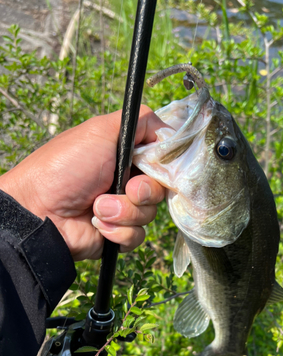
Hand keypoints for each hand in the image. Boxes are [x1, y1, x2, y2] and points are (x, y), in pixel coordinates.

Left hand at [0, 107, 166, 260]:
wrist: (40, 211)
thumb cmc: (66, 167)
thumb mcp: (101, 130)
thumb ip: (139, 120)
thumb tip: (169, 130)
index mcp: (126, 154)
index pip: (163, 159)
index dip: (165, 165)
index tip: (155, 166)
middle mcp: (127, 180)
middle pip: (161, 188)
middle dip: (143, 190)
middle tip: (125, 187)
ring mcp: (123, 208)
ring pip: (150, 214)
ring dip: (124, 211)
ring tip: (97, 207)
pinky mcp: (118, 233)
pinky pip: (137, 235)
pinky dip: (118, 230)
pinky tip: (97, 224)